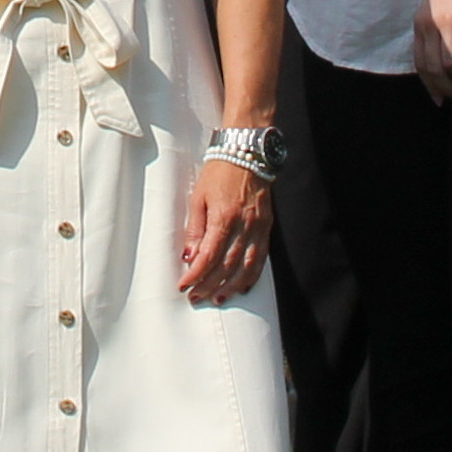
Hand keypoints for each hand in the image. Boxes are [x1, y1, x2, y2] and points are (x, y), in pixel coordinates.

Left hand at [180, 151, 272, 303]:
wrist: (246, 153)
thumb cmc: (218, 173)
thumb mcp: (198, 197)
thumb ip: (195, 229)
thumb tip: (189, 256)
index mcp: (223, 217)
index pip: (208, 256)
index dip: (196, 275)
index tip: (185, 286)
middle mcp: (243, 225)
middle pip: (226, 265)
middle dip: (210, 285)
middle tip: (197, 297)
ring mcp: (258, 227)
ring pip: (246, 266)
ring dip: (231, 286)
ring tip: (218, 298)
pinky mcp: (266, 227)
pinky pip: (261, 258)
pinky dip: (251, 275)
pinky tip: (242, 286)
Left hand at [411, 0, 451, 102]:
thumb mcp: (437, 8)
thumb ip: (435, 31)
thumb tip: (442, 62)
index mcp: (421, 23)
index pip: (419, 62)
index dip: (429, 85)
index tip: (439, 98)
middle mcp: (431, 24)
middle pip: (434, 68)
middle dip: (445, 89)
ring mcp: (450, 21)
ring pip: (451, 64)